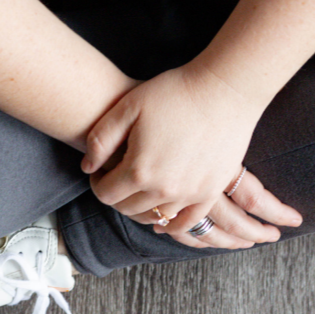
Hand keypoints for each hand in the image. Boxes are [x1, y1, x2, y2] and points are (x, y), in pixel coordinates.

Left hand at [81, 63, 301, 247]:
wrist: (226, 88)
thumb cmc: (174, 91)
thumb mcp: (127, 106)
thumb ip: (101, 139)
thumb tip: (87, 168)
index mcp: (139, 170)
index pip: (105, 194)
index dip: (97, 184)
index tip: (99, 173)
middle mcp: (162, 189)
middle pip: (127, 209)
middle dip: (117, 197)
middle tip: (118, 181)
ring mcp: (188, 194)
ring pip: (154, 217)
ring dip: (141, 209)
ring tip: (140, 193)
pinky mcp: (210, 192)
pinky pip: (187, 222)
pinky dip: (172, 225)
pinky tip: (162, 221)